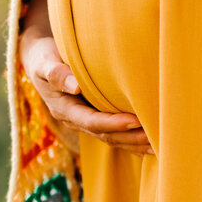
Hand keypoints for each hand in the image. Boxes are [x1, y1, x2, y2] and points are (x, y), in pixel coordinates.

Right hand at [19, 0, 152, 154]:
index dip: (113, 123)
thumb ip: (56, 73)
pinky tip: (152, 145)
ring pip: (112, 139)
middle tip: (155, 137)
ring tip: (160, 146)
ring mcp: (85, 122)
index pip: (90, 121)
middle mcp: (75, 120)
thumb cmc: (45, 56)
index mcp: (64, 109)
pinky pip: (115, 134)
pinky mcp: (95, 118)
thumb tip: (74, 86)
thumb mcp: (44, 62)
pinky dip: (133, 141)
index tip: (135, 121)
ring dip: (135, 144)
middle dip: (130, 138)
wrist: (42, 60)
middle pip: (105, 135)